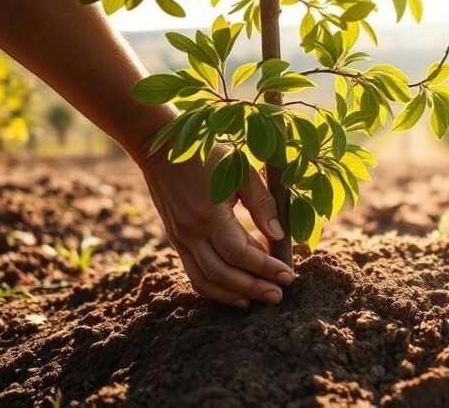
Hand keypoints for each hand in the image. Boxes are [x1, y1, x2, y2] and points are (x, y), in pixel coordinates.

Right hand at [137, 146, 293, 307]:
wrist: (160, 150)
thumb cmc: (208, 155)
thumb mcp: (241, 171)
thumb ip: (261, 204)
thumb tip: (279, 236)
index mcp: (209, 214)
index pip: (240, 253)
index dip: (266, 267)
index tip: (288, 276)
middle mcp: (191, 232)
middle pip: (223, 273)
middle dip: (253, 287)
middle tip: (279, 296)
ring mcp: (180, 238)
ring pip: (205, 280)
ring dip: (233, 294)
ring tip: (259, 299)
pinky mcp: (176, 240)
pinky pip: (194, 273)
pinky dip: (215, 287)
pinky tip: (235, 291)